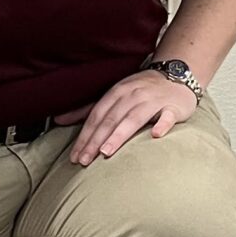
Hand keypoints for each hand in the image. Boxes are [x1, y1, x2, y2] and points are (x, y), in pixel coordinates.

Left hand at [53, 72, 198, 165]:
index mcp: (116, 93)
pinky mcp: (173, 107)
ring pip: (134, 118)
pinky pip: (167, 116)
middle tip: (85, 161)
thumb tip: (58, 119)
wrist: (177, 76)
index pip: (96, 117)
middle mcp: (132, 95)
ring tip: (107, 151)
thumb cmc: (141, 91)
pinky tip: (155, 134)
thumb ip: (88, 109)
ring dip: (119, 134)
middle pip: (111, 119)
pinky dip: (162, 124)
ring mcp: (153, 100)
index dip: (84, 136)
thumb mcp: (113, 96)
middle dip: (95, 141)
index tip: (75, 156)